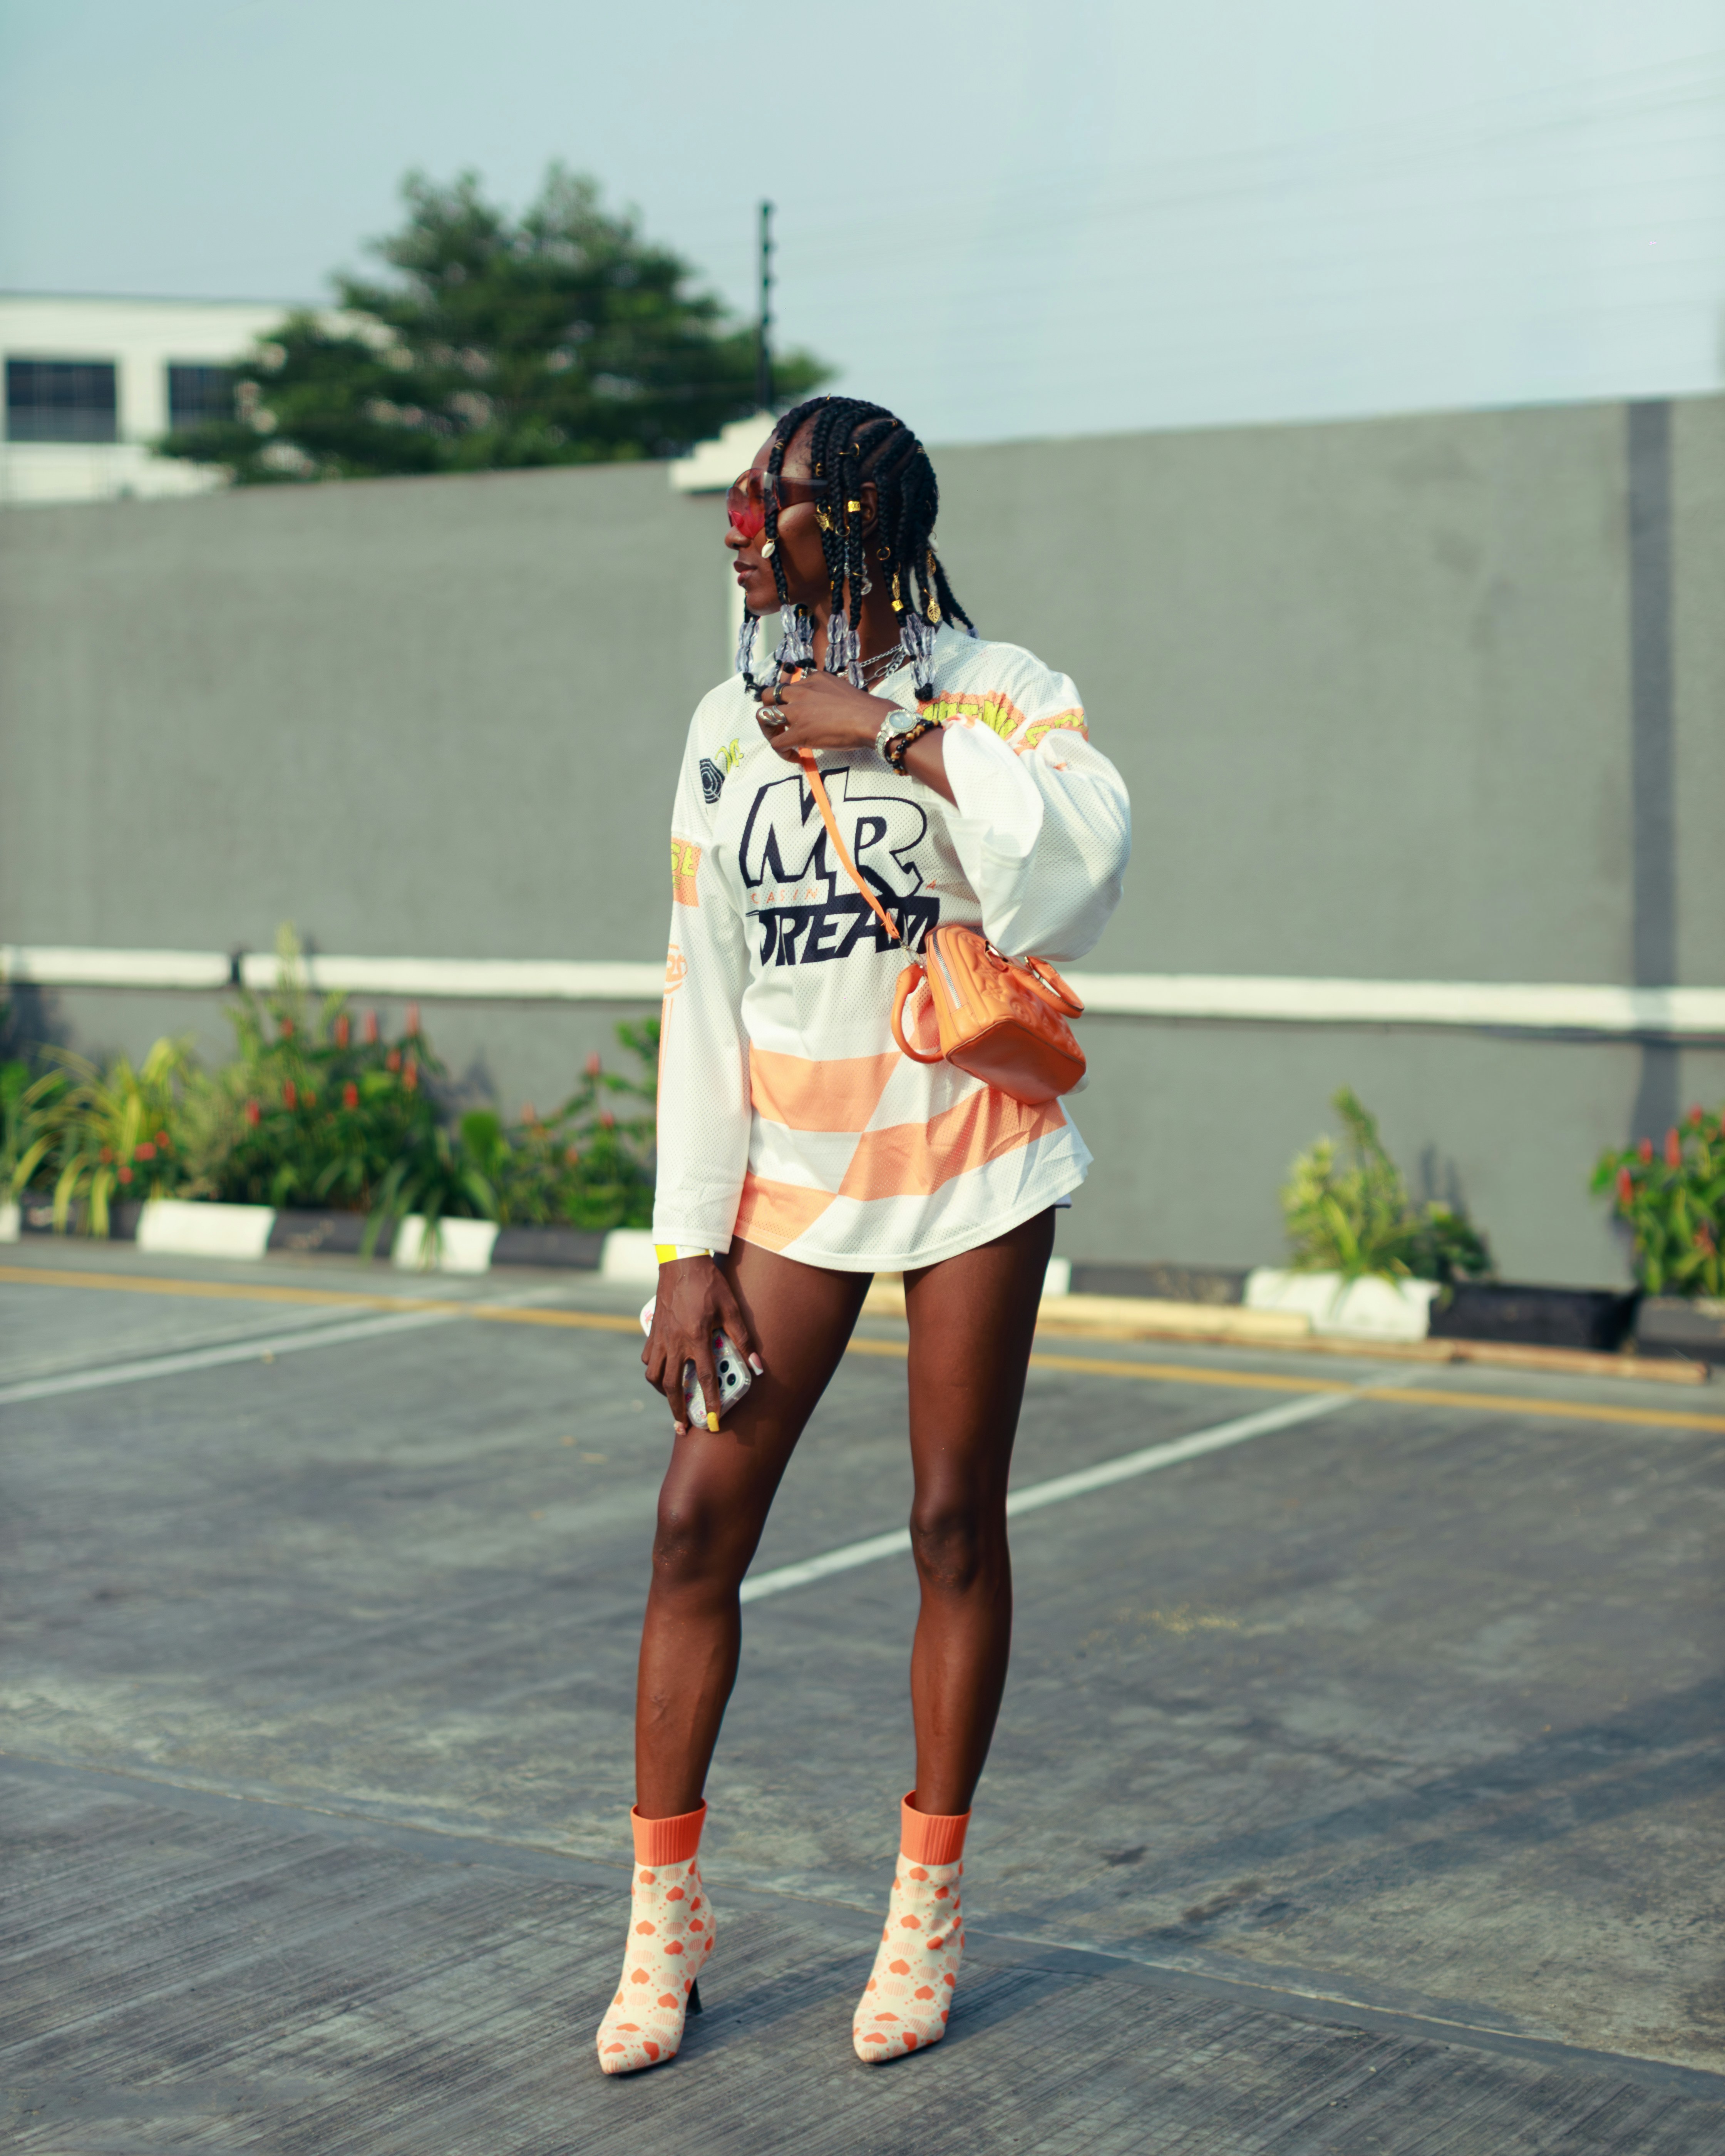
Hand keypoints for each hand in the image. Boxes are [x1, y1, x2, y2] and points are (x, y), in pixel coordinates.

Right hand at [641, 1256, 763, 1434]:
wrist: (681, 1261)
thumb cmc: (710, 1284)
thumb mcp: (732, 1309)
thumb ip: (743, 1339)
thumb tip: (757, 1367)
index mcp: (697, 1338)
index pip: (705, 1379)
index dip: (710, 1404)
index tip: (712, 1423)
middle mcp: (675, 1342)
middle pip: (672, 1386)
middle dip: (677, 1411)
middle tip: (683, 1428)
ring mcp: (661, 1337)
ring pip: (654, 1375)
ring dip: (663, 1392)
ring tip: (674, 1400)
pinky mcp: (653, 1331)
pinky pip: (648, 1358)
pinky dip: (654, 1370)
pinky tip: (663, 1372)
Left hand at [756, 671, 897, 762]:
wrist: (871, 719)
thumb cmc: (863, 707)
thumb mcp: (840, 687)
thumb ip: (826, 692)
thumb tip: (824, 704)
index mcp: (812, 680)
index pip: (789, 686)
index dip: (788, 700)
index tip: (796, 711)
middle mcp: (800, 692)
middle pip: (768, 694)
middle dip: (769, 708)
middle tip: (779, 723)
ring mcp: (797, 712)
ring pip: (763, 716)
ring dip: (768, 730)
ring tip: (780, 739)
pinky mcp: (799, 733)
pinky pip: (777, 743)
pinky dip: (782, 752)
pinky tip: (795, 757)